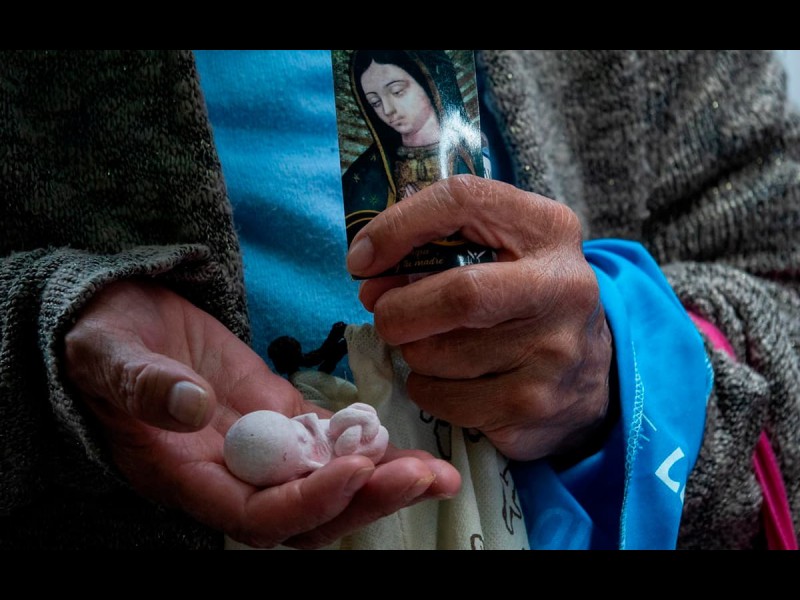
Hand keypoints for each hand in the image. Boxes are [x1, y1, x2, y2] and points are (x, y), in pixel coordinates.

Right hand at [63, 279, 459, 547]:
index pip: (259, 518)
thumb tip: (190, 408)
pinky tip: (404, 437)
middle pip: (310, 512)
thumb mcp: (107, 359)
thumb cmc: (100, 345)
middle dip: (367, 499)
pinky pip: (328, 437)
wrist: (119, 319)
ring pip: (329, 478)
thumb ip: (143, 386)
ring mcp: (263, 444)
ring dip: (382, 476)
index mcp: (190, 477)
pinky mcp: (279, 411)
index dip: (308, 504)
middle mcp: (234, 473)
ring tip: (437, 468)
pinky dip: (365, 441)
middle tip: (423, 476)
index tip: (354, 470)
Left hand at [347, 175, 613, 462]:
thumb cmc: (526, 298)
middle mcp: (561, 287)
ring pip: (440, 356)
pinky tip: (444, 379)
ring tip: (426, 345)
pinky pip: (445, 400)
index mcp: (548, 229)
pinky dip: (424, 389)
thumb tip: (369, 276)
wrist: (592, 371)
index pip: (462, 202)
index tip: (361, 259)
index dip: (397, 227)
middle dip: (399, 310)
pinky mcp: (533, 405)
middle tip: (384, 315)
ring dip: (411, 352)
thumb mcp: (506, 250)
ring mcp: (553, 352)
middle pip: (458, 296)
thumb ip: (443, 244)